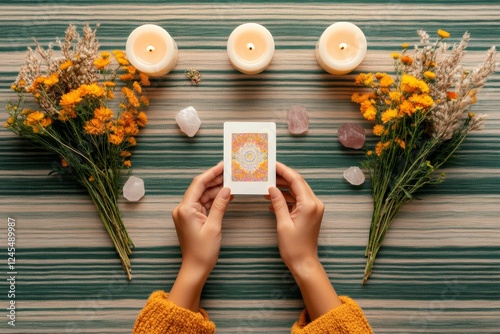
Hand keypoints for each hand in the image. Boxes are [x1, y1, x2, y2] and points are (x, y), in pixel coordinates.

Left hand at [168, 162, 231, 310]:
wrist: (195, 268)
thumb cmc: (203, 251)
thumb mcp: (214, 226)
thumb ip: (220, 205)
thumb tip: (226, 189)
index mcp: (185, 208)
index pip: (198, 184)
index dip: (211, 173)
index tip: (223, 165)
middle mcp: (183, 209)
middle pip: (200, 188)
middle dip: (215, 180)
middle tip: (230, 172)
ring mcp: (186, 214)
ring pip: (203, 196)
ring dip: (216, 190)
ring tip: (231, 182)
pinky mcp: (191, 218)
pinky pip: (203, 204)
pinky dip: (214, 200)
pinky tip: (226, 195)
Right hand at [267, 161, 323, 272]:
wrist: (304, 262)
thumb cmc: (294, 247)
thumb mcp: (283, 223)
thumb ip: (278, 203)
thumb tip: (272, 188)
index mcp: (309, 204)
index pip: (296, 181)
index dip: (284, 171)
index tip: (273, 164)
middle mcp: (315, 204)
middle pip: (298, 183)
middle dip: (282, 177)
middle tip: (267, 172)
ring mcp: (314, 208)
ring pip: (297, 191)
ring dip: (283, 188)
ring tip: (267, 185)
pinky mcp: (310, 213)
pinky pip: (298, 200)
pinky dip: (286, 198)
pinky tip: (272, 200)